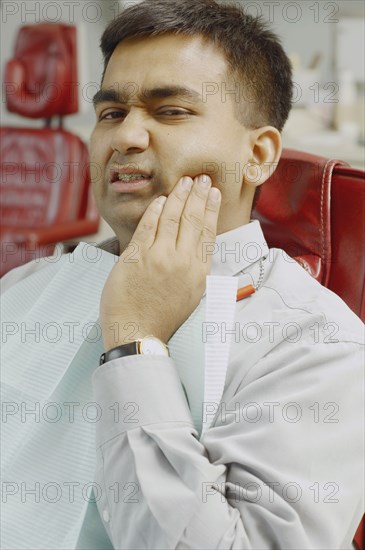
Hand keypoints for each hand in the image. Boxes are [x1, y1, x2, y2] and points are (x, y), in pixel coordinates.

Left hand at [100, 174, 220, 350]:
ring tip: (183, 182)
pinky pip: (148, 226)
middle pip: (192, 219)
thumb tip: (195, 245)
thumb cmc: (162, 318)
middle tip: (200, 179)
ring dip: (178, 196)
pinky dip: (154, 210)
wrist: (137, 334)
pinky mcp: (137, 257)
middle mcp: (182, 262)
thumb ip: (194, 269)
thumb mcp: (190, 295)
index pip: (208, 232)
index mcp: (199, 272)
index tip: (213, 193)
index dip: (210, 209)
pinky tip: (159, 200)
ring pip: (171, 217)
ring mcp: (159, 258)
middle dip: (197, 195)